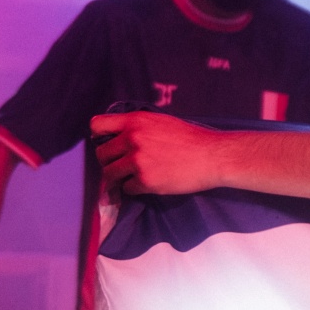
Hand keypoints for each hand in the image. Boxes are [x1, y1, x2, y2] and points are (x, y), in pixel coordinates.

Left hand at [91, 111, 226, 195]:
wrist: (212, 156)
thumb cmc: (191, 138)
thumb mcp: (161, 121)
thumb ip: (138, 127)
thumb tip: (118, 138)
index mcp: (135, 121)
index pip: (97, 125)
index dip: (100, 137)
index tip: (109, 144)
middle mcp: (132, 139)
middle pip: (101, 154)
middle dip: (110, 161)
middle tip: (122, 166)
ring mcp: (137, 161)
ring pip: (109, 174)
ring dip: (118, 178)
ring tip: (132, 177)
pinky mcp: (145, 181)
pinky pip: (126, 189)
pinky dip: (134, 189)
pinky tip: (149, 184)